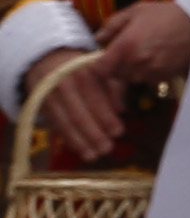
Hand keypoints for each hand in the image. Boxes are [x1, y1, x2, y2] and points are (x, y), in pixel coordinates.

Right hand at [23, 46, 125, 164]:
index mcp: (83, 72)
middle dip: (93, 134)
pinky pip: (55, 125)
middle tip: (107, 149)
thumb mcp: (101, 72)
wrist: (47, 62)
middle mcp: (63, 84)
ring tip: (93, 156)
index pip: (95, 98)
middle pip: (78, 114)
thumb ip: (114, 89)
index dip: (106, 117)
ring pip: (64, 122)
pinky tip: (80, 150)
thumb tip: (121, 110)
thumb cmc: (84, 70)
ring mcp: (48, 96)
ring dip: (79, 142)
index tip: (119, 132)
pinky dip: (68, 139)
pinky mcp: (39, 106)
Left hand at [97, 0, 189, 84]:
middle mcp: (137, 62)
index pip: (99, 68)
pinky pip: (147, 80)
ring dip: (131, 71)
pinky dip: (146, 73)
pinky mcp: (165, 76)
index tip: (101, 58)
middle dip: (115, 66)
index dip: (97, 65)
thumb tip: (97, 38)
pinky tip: (154, 59)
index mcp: (125, 46)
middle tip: (123, 53)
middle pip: (114, 75)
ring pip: (131, 78)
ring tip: (140, 55)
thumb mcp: (135, 11)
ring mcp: (152, 71)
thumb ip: (111, 25)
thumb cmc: (165, 14)